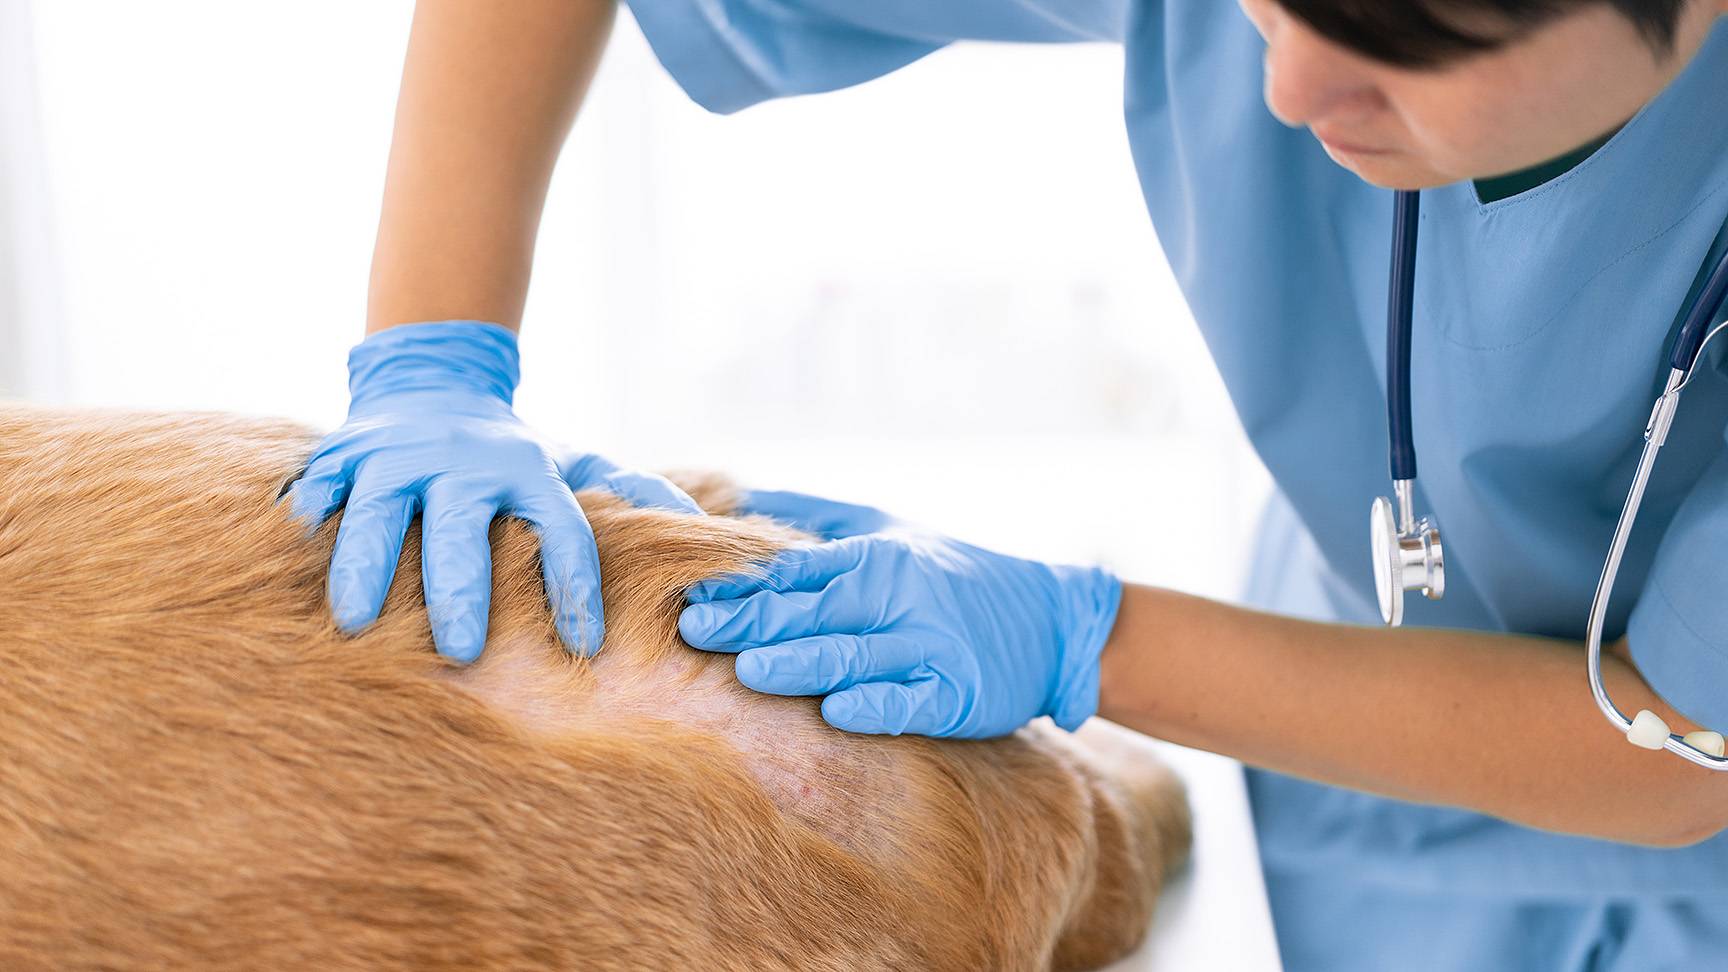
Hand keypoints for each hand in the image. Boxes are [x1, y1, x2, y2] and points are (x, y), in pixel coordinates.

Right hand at [284, 321, 699, 662]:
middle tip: (462, 653)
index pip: (561, 531)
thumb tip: (708, 529)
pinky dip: (312, 514)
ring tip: (357, 626)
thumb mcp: (575, 463)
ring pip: (380, 513)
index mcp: (529, 473)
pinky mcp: (344, 453)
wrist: (434, 382)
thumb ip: (633, 490)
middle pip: (463, 529)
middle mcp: (465, 465)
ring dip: (369, 567)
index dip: (576, 586)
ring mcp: (399, 457)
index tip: (584, 645)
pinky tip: (298, 550)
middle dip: (463, 590)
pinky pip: (323, 485)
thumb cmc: (513, 452)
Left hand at [679, 494, 1120, 737]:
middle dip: (754, 620)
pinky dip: (874, 706)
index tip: (689, 590)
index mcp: (873, 556)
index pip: (796, 569)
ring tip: (751, 669)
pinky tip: (836, 712)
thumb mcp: (886, 529)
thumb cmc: (947, 572)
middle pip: (814, 610)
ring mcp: (928, 646)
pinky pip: (908, 702)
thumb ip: (812, 515)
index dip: (743, 583)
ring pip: (854, 656)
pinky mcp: (956, 694)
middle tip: (697, 629)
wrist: (1049, 621)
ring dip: (801, 663)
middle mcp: (898, 595)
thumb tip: (734, 488)